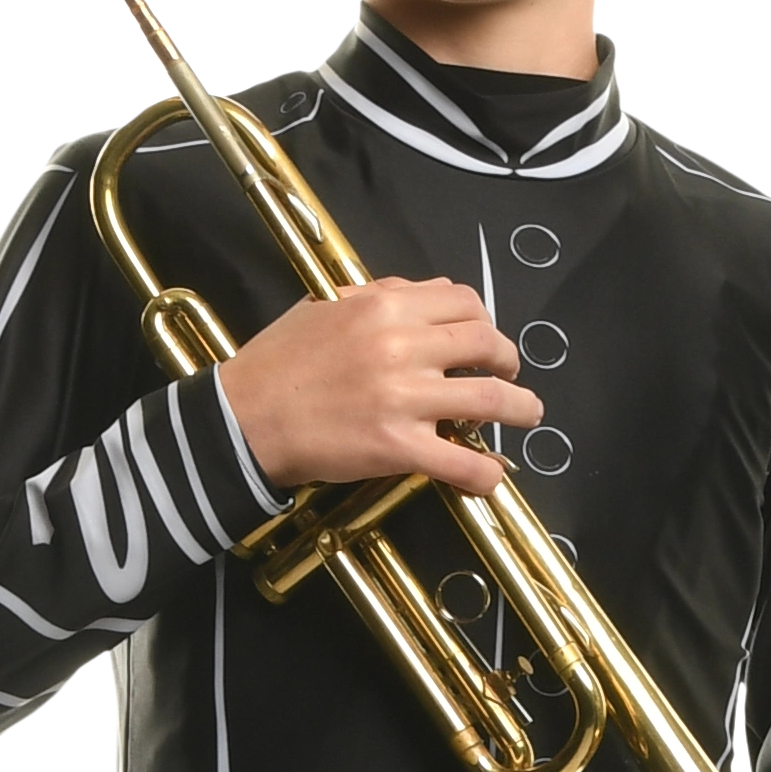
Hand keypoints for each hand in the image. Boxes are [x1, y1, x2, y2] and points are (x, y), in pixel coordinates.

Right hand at [219, 277, 538, 501]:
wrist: (243, 418)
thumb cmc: (277, 362)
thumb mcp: (324, 307)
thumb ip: (376, 296)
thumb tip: (420, 294)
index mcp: (386, 307)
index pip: (463, 302)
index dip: (484, 320)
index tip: (482, 338)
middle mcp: (403, 347)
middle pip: (485, 345)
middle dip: (507, 360)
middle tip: (508, 374)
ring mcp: (405, 399)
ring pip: (488, 400)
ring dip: (519, 408)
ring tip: (526, 414)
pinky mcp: (399, 447)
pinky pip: (461, 463)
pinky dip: (486, 474)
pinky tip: (492, 477)